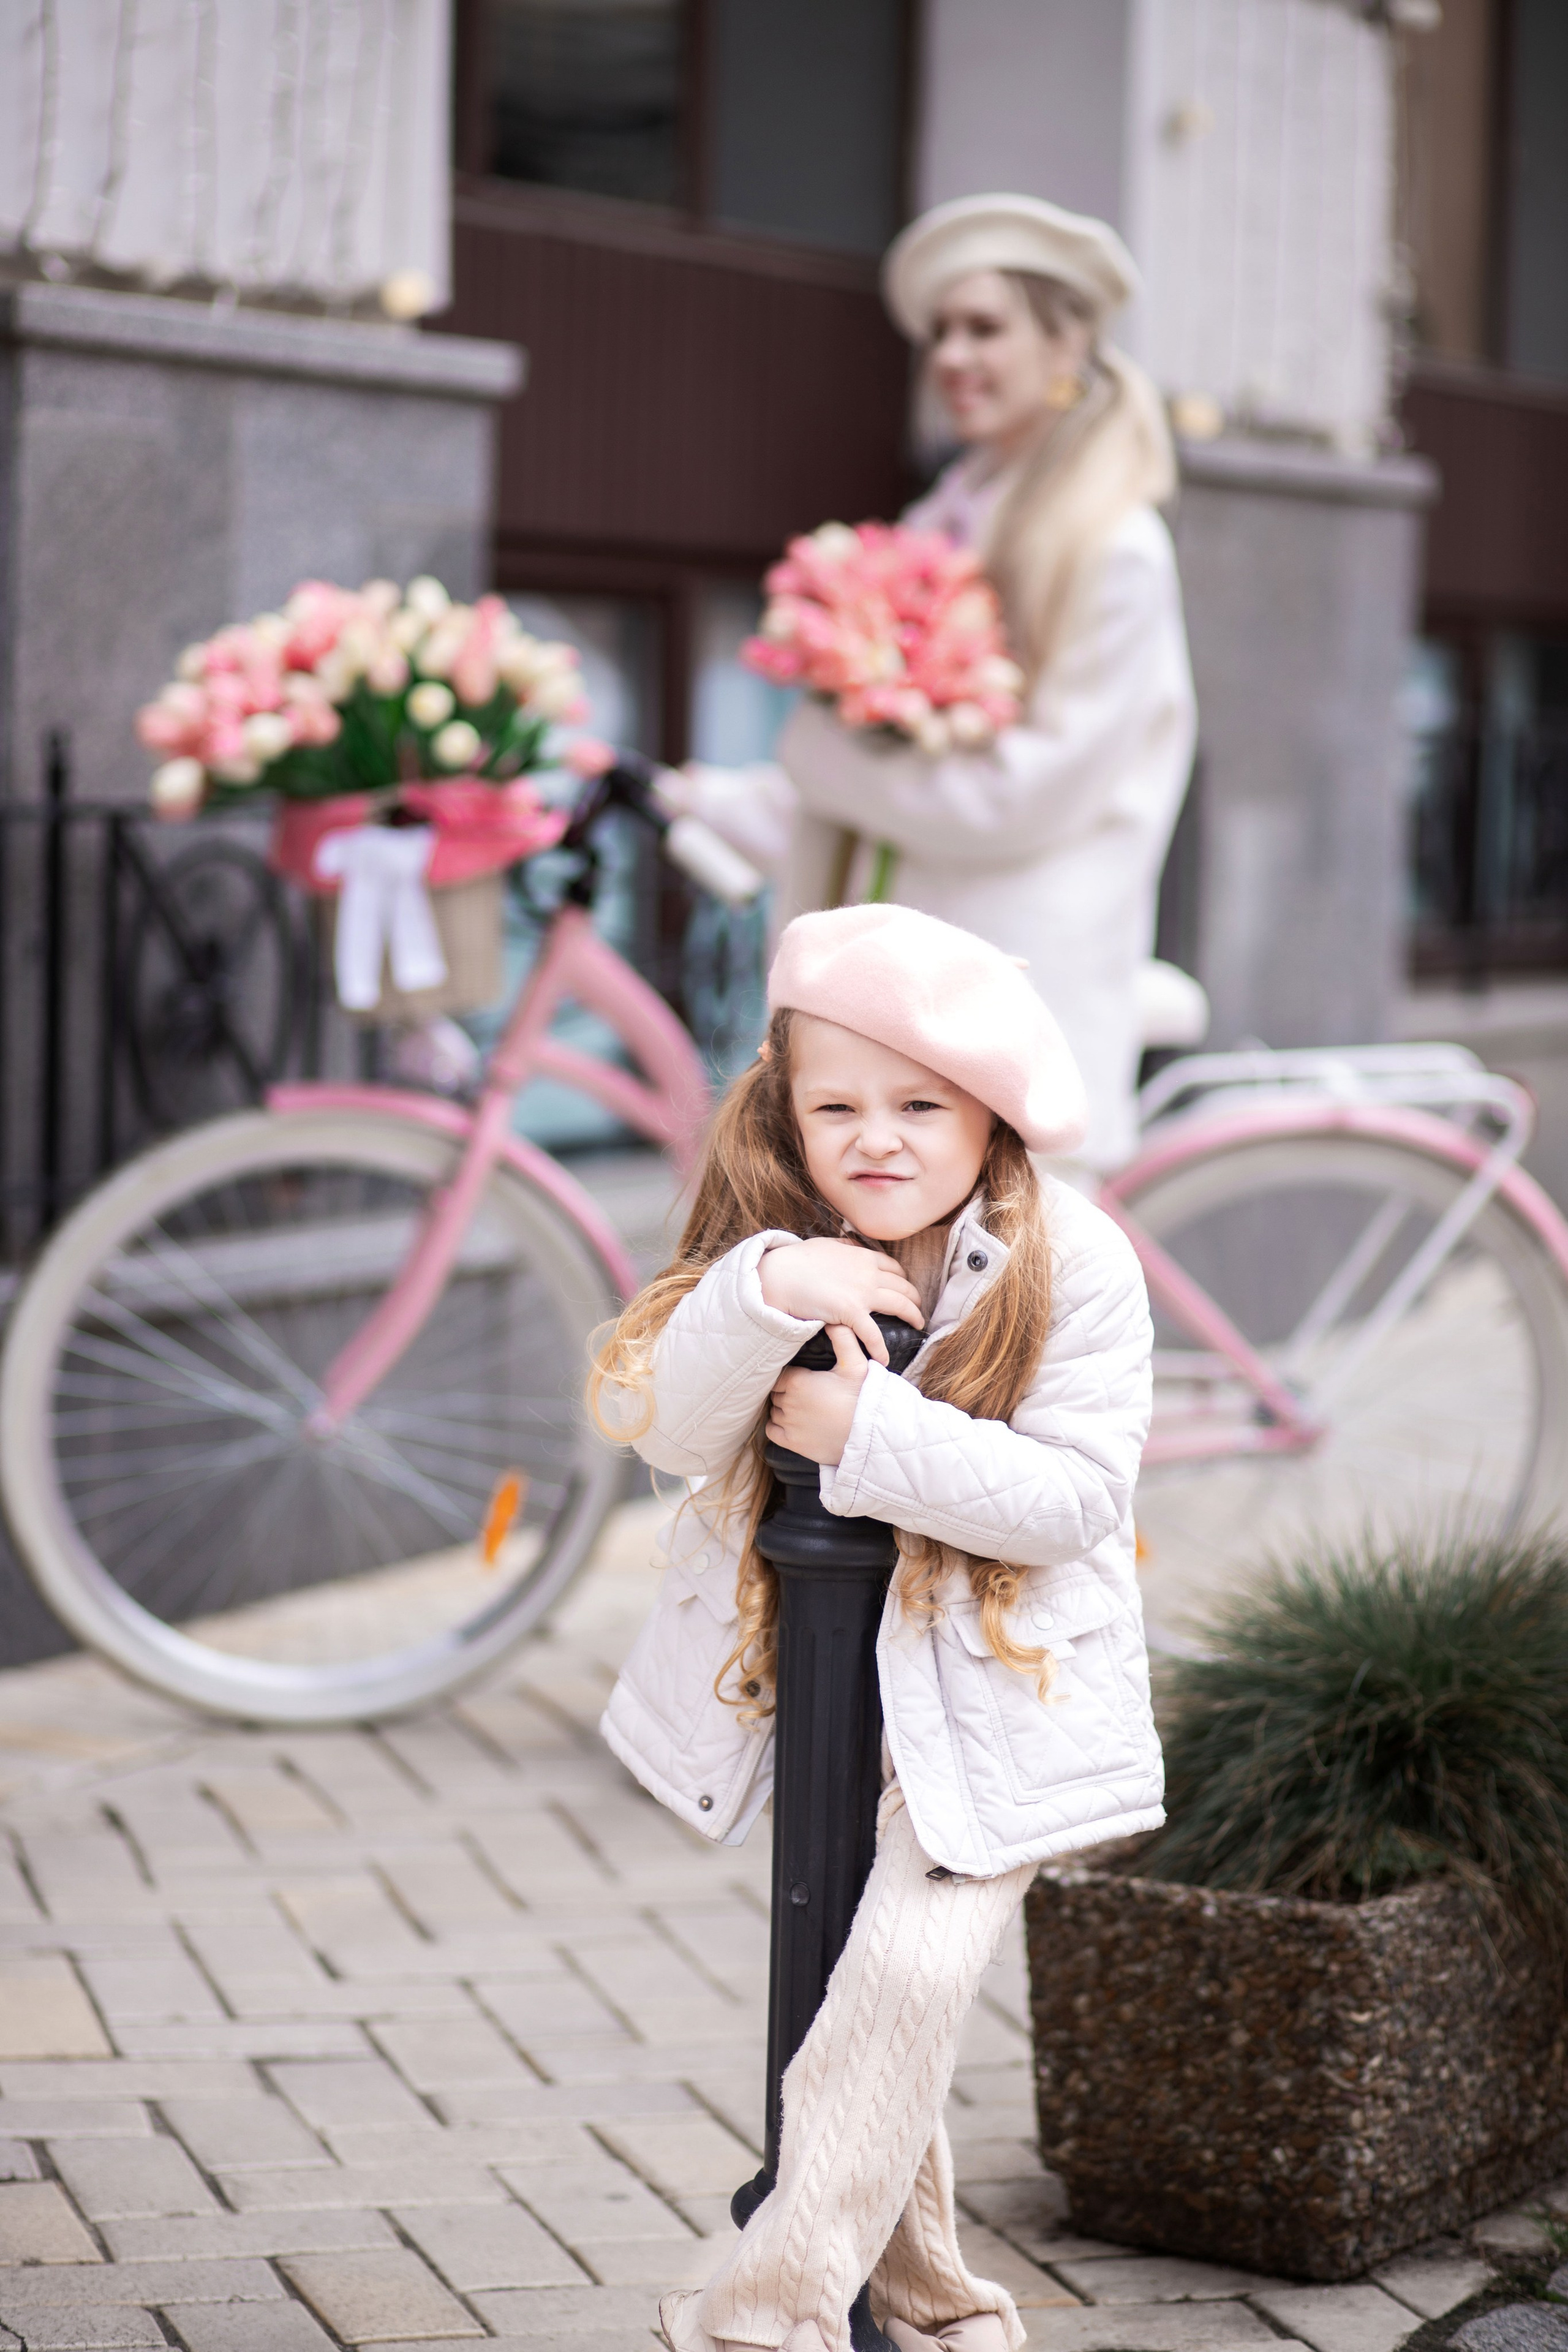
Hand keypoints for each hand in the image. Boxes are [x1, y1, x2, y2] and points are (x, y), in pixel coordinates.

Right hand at [758, 1238, 921, 1363]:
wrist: (780, 1275)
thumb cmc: (796, 1260)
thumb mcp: (824, 1244)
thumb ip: (841, 1244)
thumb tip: (849, 1242)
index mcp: (862, 1256)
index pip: (893, 1267)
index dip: (903, 1279)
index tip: (905, 1287)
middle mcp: (869, 1272)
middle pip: (903, 1286)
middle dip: (914, 1298)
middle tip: (917, 1308)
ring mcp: (863, 1292)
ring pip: (900, 1305)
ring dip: (912, 1316)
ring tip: (917, 1325)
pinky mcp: (852, 1312)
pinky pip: (873, 1334)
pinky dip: (880, 1348)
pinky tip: (884, 1359)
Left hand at [766, 1326, 868, 1465]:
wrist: (870, 1434)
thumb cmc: (862, 1397)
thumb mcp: (856, 1364)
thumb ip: (843, 1339)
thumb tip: (832, 1320)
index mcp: (797, 1381)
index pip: (780, 1374)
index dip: (790, 1375)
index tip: (804, 1378)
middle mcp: (787, 1403)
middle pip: (776, 1392)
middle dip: (787, 1391)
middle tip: (806, 1392)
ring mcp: (788, 1424)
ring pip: (774, 1410)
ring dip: (784, 1408)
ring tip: (803, 1408)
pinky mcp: (791, 1443)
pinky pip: (772, 1431)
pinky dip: (778, 1426)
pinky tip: (793, 1423)